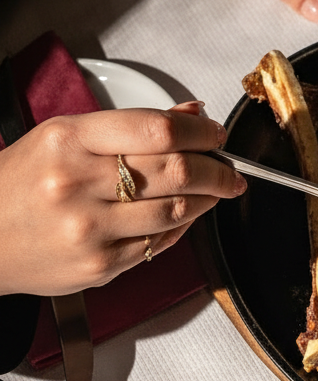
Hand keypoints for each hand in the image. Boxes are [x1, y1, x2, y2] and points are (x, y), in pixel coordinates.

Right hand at [0, 102, 244, 296]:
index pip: (159, 129)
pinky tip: (186, 215)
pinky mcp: (101, 265)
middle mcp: (78, 183)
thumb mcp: (65, 136)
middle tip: (230, 169)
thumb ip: (132, 124)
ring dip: (209, 198)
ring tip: (217, 190)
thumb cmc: (22, 183)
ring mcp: (90, 228)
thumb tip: (193, 115)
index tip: (216, 135)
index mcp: (69, 139)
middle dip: (217, 169)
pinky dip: (184, 226)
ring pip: (178, 209)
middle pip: (177, 170)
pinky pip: (161, 242)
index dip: (201, 132)